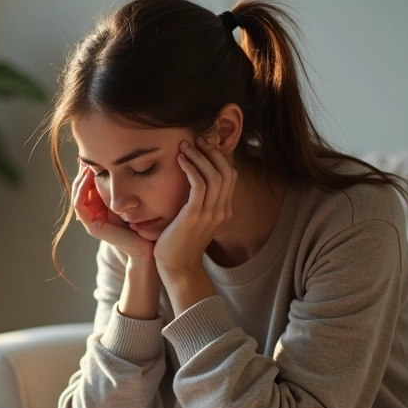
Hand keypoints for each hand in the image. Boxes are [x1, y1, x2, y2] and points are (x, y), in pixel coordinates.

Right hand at [71, 157, 153, 259]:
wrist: (148, 245)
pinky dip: (82, 189)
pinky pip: (80, 205)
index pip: (89, 184)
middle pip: (81, 187)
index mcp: (101, 206)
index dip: (89, 169)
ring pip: (77, 194)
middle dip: (82, 171)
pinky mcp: (93, 227)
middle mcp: (94, 213)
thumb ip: (124, 184)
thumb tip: (122, 160)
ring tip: (86, 163)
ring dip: (80, 178)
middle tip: (85, 155)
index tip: (93, 152)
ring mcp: (91, 221)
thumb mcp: (133, 196)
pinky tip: (89, 175)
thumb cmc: (145, 221)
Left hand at [154, 135, 236, 280]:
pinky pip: (199, 185)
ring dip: (200, 156)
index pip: (230, 175)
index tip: (202, 145)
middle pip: (226, 171)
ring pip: (215, 175)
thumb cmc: (179, 243)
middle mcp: (222, 210)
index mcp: (224, 210)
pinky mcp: (195, 216)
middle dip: (212, 151)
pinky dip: (191, 169)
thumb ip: (198, 203)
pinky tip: (180, 161)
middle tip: (196, 140)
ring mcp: (211, 214)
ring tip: (185, 146)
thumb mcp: (193, 220)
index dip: (218, 157)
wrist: (177, 268)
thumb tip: (190, 183)